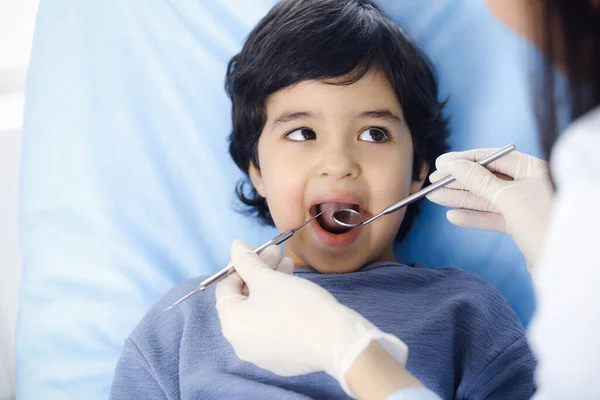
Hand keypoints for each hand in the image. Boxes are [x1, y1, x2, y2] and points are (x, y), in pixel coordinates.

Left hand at [216, 241, 407, 396]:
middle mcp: (240, 344)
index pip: (225, 287)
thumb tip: (234, 247)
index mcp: (232, 325)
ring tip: (290, 266)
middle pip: (244, 299)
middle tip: (276, 252)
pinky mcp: (281, 359)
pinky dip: (280, 308)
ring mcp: (261, 354)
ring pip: (260, 311)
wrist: (336, 340)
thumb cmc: (298, 306)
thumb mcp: (268, 278)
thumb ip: (246, 261)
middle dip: (260, 272)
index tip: (258, 250)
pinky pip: (274, 327)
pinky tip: (296, 292)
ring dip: (272, 286)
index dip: (241, 264)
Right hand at [426, 149, 553, 266]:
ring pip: (485, 199)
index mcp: (533, 169)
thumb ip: (479, 181)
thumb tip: (454, 166)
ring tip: (433, 197)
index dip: (464, 160)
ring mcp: (523, 205)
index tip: (440, 164)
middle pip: (486, 178)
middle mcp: (529, 184)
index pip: (492, 157)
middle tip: (432, 183)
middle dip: (458, 181)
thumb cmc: (545, 224)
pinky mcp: (519, 225)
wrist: (567, 264)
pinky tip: (453, 216)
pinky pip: (491, 217)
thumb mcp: (508, 198)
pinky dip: (472, 217)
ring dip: (459, 199)